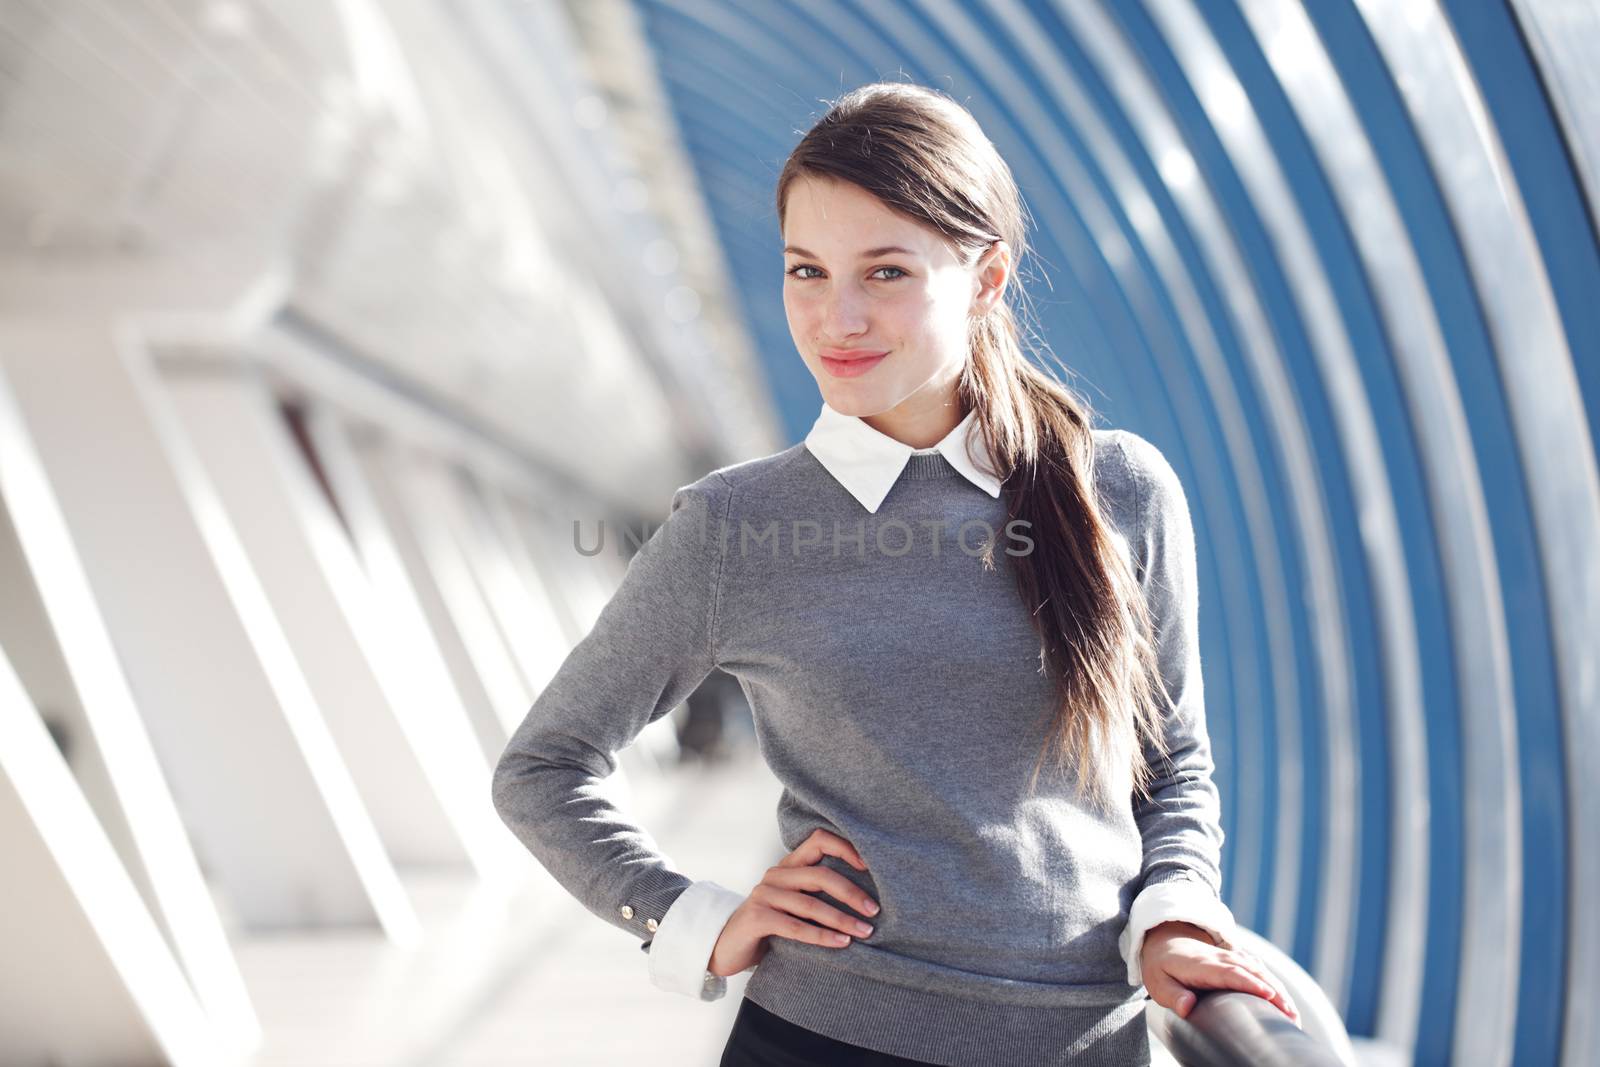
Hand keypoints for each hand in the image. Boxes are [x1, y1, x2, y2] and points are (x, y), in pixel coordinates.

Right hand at [708, 828, 879, 977]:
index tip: (870, 868)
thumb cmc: (769, 926)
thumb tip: (865, 898)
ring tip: (865, 931)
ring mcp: (764, 894)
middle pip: (821, 875)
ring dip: (842, 919)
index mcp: (788, 866)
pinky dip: (822, 936)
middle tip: (874, 911)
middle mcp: (776, 875)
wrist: (726, 947)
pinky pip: (796, 927)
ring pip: (811, 904)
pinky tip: (842, 942)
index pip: (819, 840)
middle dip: (852, 893)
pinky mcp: (757, 917)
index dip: (846, 848)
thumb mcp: (793, 904)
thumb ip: (816, 894)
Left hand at [1139, 921, 1300, 1026]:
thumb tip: (1187, 1007)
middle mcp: (1220, 959)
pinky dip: (1274, 984)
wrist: (1164, 939)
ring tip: (1294, 1014)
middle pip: (1252, 973)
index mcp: (1202, 965)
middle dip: (1274, 992)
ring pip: (1260, 971)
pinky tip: (1285, 1000)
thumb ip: (1173, 995)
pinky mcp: (1237, 960)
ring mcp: (1230, 957)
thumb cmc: (1162, 967)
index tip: (1269, 995)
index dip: (1250, 983)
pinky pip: (1258, 970)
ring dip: (1279, 990)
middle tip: (1291, 1016)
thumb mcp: (1158, 983)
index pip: (1230, 973)